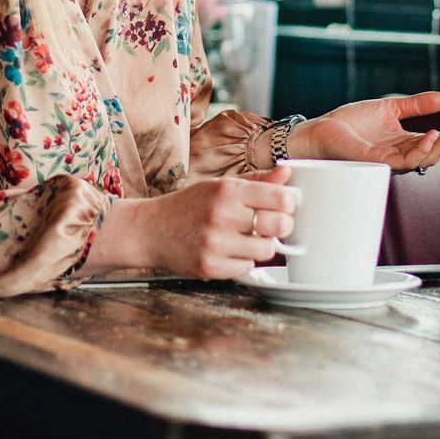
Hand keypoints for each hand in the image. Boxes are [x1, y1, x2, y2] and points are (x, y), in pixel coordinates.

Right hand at [86, 167, 297, 278]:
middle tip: (271, 224)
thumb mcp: (220, 186)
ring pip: (266, 250)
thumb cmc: (189, 205)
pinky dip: (243, 261)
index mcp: (227, 190)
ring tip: (246, 238)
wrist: (150, 230)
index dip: (288, 203)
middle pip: (279, 225)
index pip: (281, 198)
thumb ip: (257, 181)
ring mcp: (215, 243)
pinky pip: (247, 268)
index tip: (283, 205)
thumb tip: (288, 170)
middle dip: (281, 226)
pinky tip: (230, 251)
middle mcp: (222, 215)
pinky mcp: (210, 267)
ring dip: (261, 246)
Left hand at [293, 91, 439, 172]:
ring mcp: (395, 162)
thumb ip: (416, 105)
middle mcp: (406, 156)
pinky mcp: (380, 163)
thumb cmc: (351, 123)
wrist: (321, 131)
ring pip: (433, 155)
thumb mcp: (389, 107)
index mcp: (409, 143)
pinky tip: (434, 132)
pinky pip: (409, 160)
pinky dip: (424, 147)